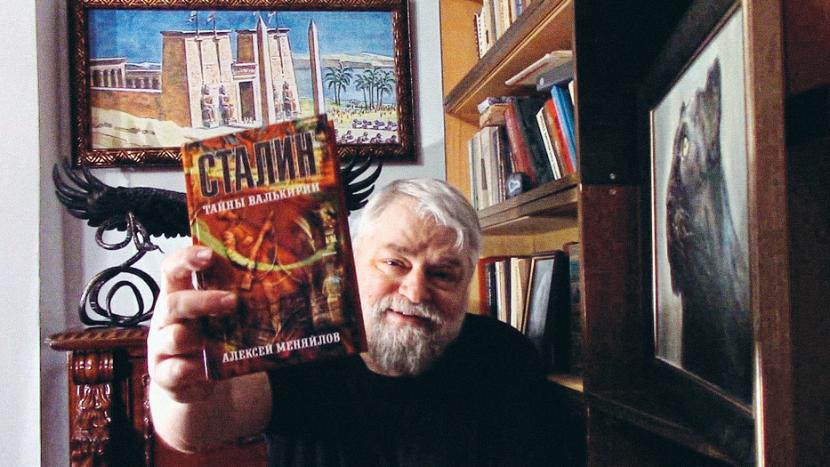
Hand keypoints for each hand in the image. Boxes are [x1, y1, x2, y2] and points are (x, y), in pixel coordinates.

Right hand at [148, 246, 236, 402]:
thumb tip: (284, 276)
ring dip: (194, 337)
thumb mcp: (220, 313)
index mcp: (178, 294)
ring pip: (173, 338)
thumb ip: (236, 295)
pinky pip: (175, 371)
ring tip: (215, 342)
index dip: (187, 259)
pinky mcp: (164, 374)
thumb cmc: (211, 335)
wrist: (197, 378)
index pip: (173, 268)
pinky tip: (206, 372)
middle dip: (204, 301)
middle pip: (174, 303)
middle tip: (233, 302)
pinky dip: (192, 371)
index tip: (209, 255)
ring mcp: (162, 346)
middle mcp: (166, 318)